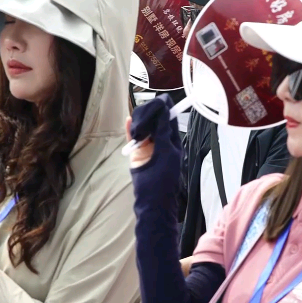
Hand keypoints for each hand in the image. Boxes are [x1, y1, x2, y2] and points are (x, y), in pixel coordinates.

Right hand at [125, 95, 181, 210]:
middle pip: (156, 124)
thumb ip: (163, 134)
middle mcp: (161, 146)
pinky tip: (128, 120)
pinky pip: (134, 140)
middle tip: (145, 105)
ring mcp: (148, 151)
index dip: (165, 110)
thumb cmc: (162, 182)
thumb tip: (164, 114)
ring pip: (145, 130)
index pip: (169, 122)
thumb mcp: (165, 154)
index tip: (162, 98)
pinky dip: (131, 131)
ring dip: (141, 121)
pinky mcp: (137, 156)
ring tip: (136, 114)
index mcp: (172, 145)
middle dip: (151, 114)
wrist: (151, 205)